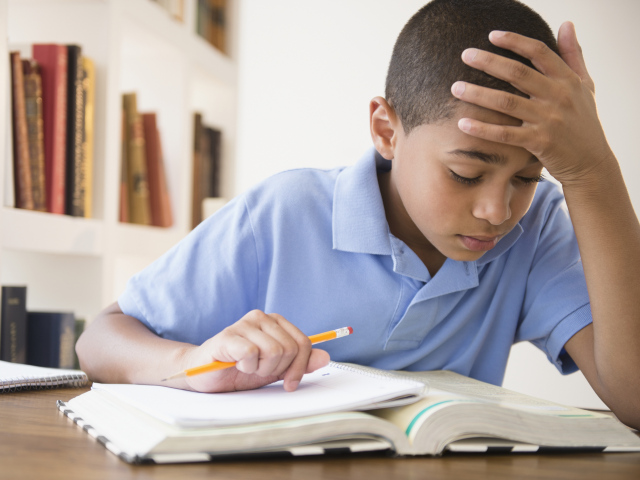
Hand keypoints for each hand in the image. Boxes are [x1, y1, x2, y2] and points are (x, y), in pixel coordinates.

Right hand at [180, 310, 329, 392]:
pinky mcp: (228, 335)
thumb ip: (300, 363)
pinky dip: (246, 367)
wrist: (204, 374)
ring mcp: (244, 324)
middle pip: (290, 349)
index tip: (289, 383)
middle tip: (259, 371)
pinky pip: (251, 353)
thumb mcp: (275, 370)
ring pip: (273, 351)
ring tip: (247, 367)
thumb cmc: (239, 369)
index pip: (303, 343)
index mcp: (276, 322)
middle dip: (277, 369)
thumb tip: (325, 357)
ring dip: (261, 369)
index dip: (300, 367)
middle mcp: (261, 317)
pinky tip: (235, 365)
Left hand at [450, 22, 614, 185]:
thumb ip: (573, 55)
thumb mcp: (585, 86)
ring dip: (478, 94)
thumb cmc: (583, 122)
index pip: (539, 52)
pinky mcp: (538, 143)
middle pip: (518, 73)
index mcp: (567, 80)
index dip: (515, 41)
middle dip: (489, 62)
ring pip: (507, 102)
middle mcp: (558, 96)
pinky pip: (505, 134)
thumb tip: (566, 23)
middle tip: (465, 55)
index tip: (491, 36)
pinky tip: (462, 123)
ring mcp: (548, 120)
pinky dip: (483, 129)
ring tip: (455, 88)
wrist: (591, 163)